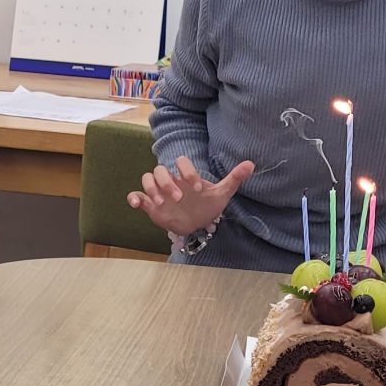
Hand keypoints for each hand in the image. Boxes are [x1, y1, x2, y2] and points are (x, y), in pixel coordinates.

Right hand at [127, 156, 254, 236]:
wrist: (197, 224)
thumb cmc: (208, 205)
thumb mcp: (222, 193)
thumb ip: (234, 178)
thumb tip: (252, 164)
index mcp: (187, 175)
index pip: (181, 162)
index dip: (187, 171)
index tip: (197, 188)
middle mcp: (171, 180)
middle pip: (160, 169)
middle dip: (167, 182)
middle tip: (178, 198)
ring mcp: (159, 192)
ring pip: (147, 179)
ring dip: (151, 188)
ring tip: (161, 202)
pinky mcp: (150, 205)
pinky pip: (136, 195)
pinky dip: (134, 197)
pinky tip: (136, 204)